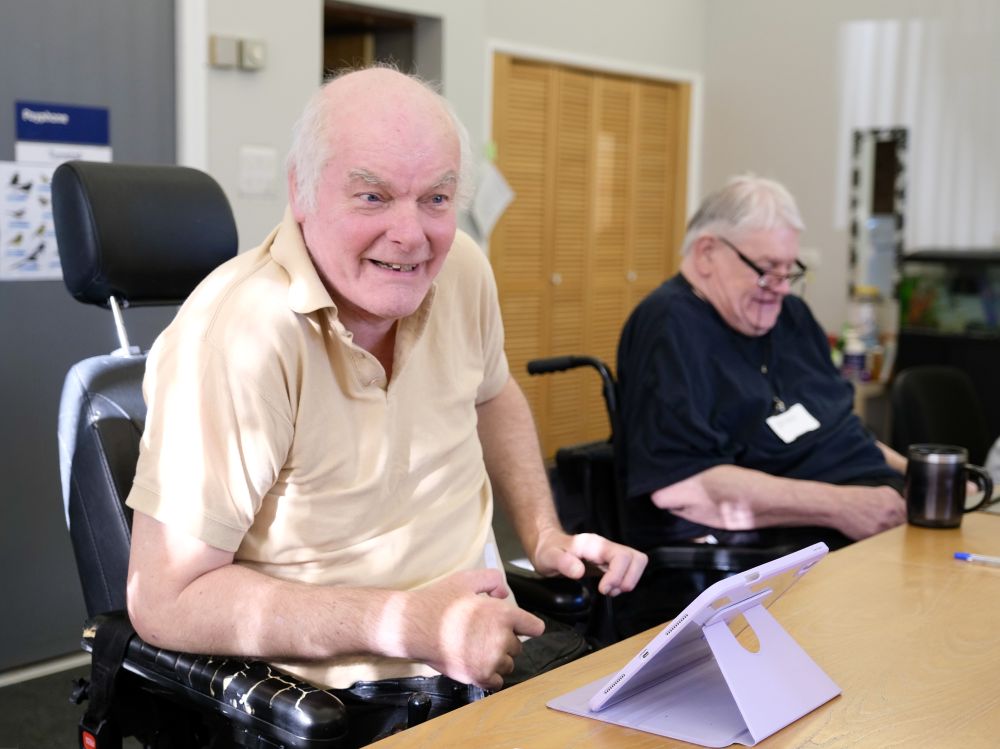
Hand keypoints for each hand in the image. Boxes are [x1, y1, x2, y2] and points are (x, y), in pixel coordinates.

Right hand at [404, 569, 543, 689]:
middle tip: (483, 635)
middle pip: (518, 647)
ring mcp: (491, 660)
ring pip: (508, 664)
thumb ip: (492, 580)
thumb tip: (504, 594)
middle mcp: (502, 638)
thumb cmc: (440, 601)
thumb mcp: (467, 579)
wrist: (414, 626)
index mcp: (503, 615)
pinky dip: (489, 676)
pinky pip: (497, 682)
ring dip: (498, 659)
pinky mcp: (479, 676)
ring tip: (477, 649)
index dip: (526, 626)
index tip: (518, 627)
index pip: (535, 628)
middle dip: (505, 641)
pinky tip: (476, 663)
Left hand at [530, 528, 647, 596]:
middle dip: (628, 579)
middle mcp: (605, 547)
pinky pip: (629, 569)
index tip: (603, 589)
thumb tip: (578, 571)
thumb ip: (563, 562)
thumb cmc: (548, 551)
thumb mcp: (548, 558)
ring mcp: (609, 554)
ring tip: (609, 590)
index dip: (617, 575)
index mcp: (594, 545)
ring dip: (628, 581)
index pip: (621, 556)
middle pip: (636, 558)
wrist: (546, 546)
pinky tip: (609, 588)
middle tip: (609, 591)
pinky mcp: (610, 562)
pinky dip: (624, 582)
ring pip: (636, 563)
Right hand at [832, 485, 906, 539]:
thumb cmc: (853, 499)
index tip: (897, 521)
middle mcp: (892, 508)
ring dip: (889, 534)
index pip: (909, 512)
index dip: (903, 518)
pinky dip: (880, 539)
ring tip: (874, 528)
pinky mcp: (875, 533)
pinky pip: (885, 540)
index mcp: (893, 497)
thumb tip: (905, 512)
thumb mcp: (877, 492)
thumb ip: (893, 501)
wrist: (836, 505)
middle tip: (882, 526)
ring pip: (896, 533)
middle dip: (896, 526)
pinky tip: (869, 531)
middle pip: (905, 524)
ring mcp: (885, 521)